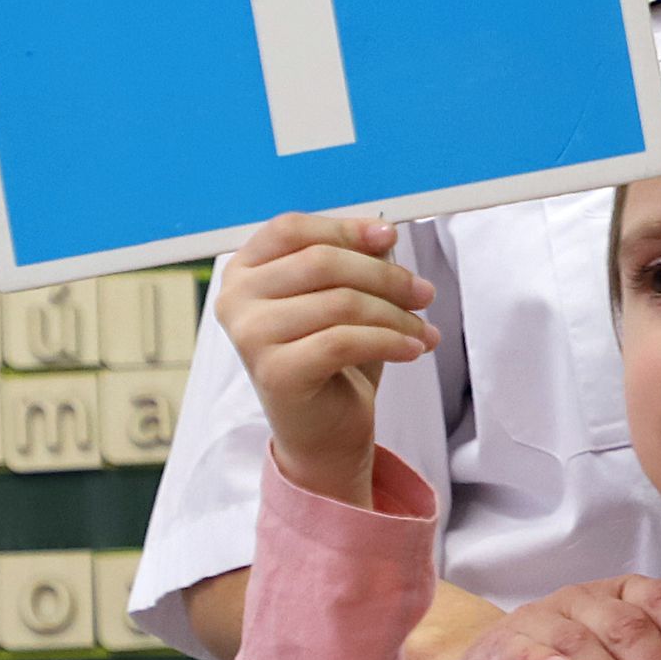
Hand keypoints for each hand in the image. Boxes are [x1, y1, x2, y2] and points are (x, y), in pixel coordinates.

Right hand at [216, 213, 439, 503]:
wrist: (324, 430)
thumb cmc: (332, 358)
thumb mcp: (342, 297)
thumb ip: (353, 261)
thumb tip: (384, 235)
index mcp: (245, 271)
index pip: (292, 229)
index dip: (346, 228)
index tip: (391, 237)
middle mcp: (236, 299)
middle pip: (321, 261)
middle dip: (386, 275)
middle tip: (424, 293)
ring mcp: (250, 336)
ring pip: (340, 301)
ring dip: (396, 314)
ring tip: (423, 329)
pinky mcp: (274, 372)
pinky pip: (343, 341)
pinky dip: (390, 341)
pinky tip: (413, 348)